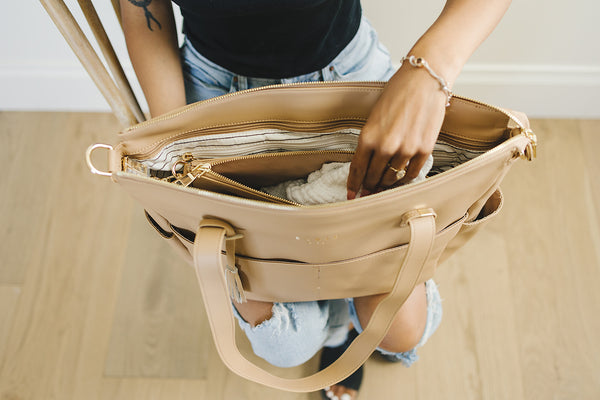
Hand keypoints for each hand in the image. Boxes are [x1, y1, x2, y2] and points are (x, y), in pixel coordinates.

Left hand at [346, 66, 446, 198]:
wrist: (424, 80)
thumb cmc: (398, 93)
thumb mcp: (374, 116)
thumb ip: (369, 141)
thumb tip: (367, 164)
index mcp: (368, 136)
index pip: (357, 169)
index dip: (354, 185)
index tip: (352, 195)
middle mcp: (386, 146)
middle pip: (374, 177)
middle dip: (369, 186)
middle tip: (368, 191)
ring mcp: (406, 149)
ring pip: (392, 178)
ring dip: (386, 183)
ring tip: (384, 184)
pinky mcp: (424, 149)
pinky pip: (412, 173)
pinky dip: (405, 178)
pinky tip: (401, 177)